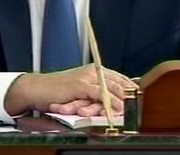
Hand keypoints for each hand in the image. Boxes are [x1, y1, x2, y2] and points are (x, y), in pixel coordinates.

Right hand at [4, 64, 134, 115]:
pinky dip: (111, 101)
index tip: (141, 96)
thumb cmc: (57, 93)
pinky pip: (100, 94)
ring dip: (124, 98)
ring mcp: (87, 77)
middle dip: (131, 93)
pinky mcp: (80, 85)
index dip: (131, 87)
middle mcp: (92, 71)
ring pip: (112, 87)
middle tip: (143, 103)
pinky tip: (119, 108)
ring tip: (135, 107)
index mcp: (94, 71)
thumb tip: (112, 102)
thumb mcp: (79, 91)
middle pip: (118, 81)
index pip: (118, 78)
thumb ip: (95, 93)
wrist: (37, 89)